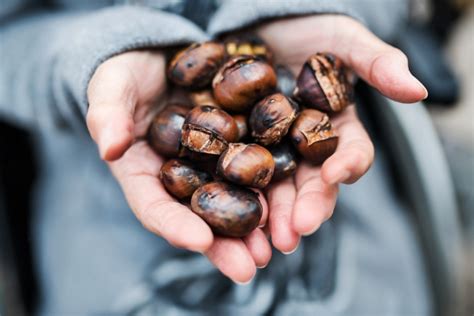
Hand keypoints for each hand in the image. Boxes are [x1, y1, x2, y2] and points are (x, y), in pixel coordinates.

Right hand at [87, 51, 270, 282]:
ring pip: (234, 200)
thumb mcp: (111, 86)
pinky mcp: (241, 141)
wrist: (161, 54)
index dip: (174, 225)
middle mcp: (182, 175)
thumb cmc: (127, 73)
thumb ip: (107, 114)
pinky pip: (259, 166)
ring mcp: (213, 161)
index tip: (198, 242)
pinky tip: (295, 202)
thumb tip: (109, 148)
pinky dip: (276, 186)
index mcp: (145, 172)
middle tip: (248, 268)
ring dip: (256, 226)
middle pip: (201, 216)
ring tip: (278, 246)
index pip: (154, 206)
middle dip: (224, 245)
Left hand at [257, 15, 427, 252]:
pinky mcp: (236, 147)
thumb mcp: (340, 38)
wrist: (255, 21)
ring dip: (272, 216)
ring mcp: (271, 149)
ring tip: (266, 239)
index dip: (347, 165)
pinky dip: (236, 195)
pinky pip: (236, 174)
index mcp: (336, 127)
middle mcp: (305, 146)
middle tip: (295, 231)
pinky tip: (228, 214)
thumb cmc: (305, 27)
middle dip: (305, 207)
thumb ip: (375, 62)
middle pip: (310, 183)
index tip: (336, 174)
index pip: (350, 153)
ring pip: (275, 189)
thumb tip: (417, 90)